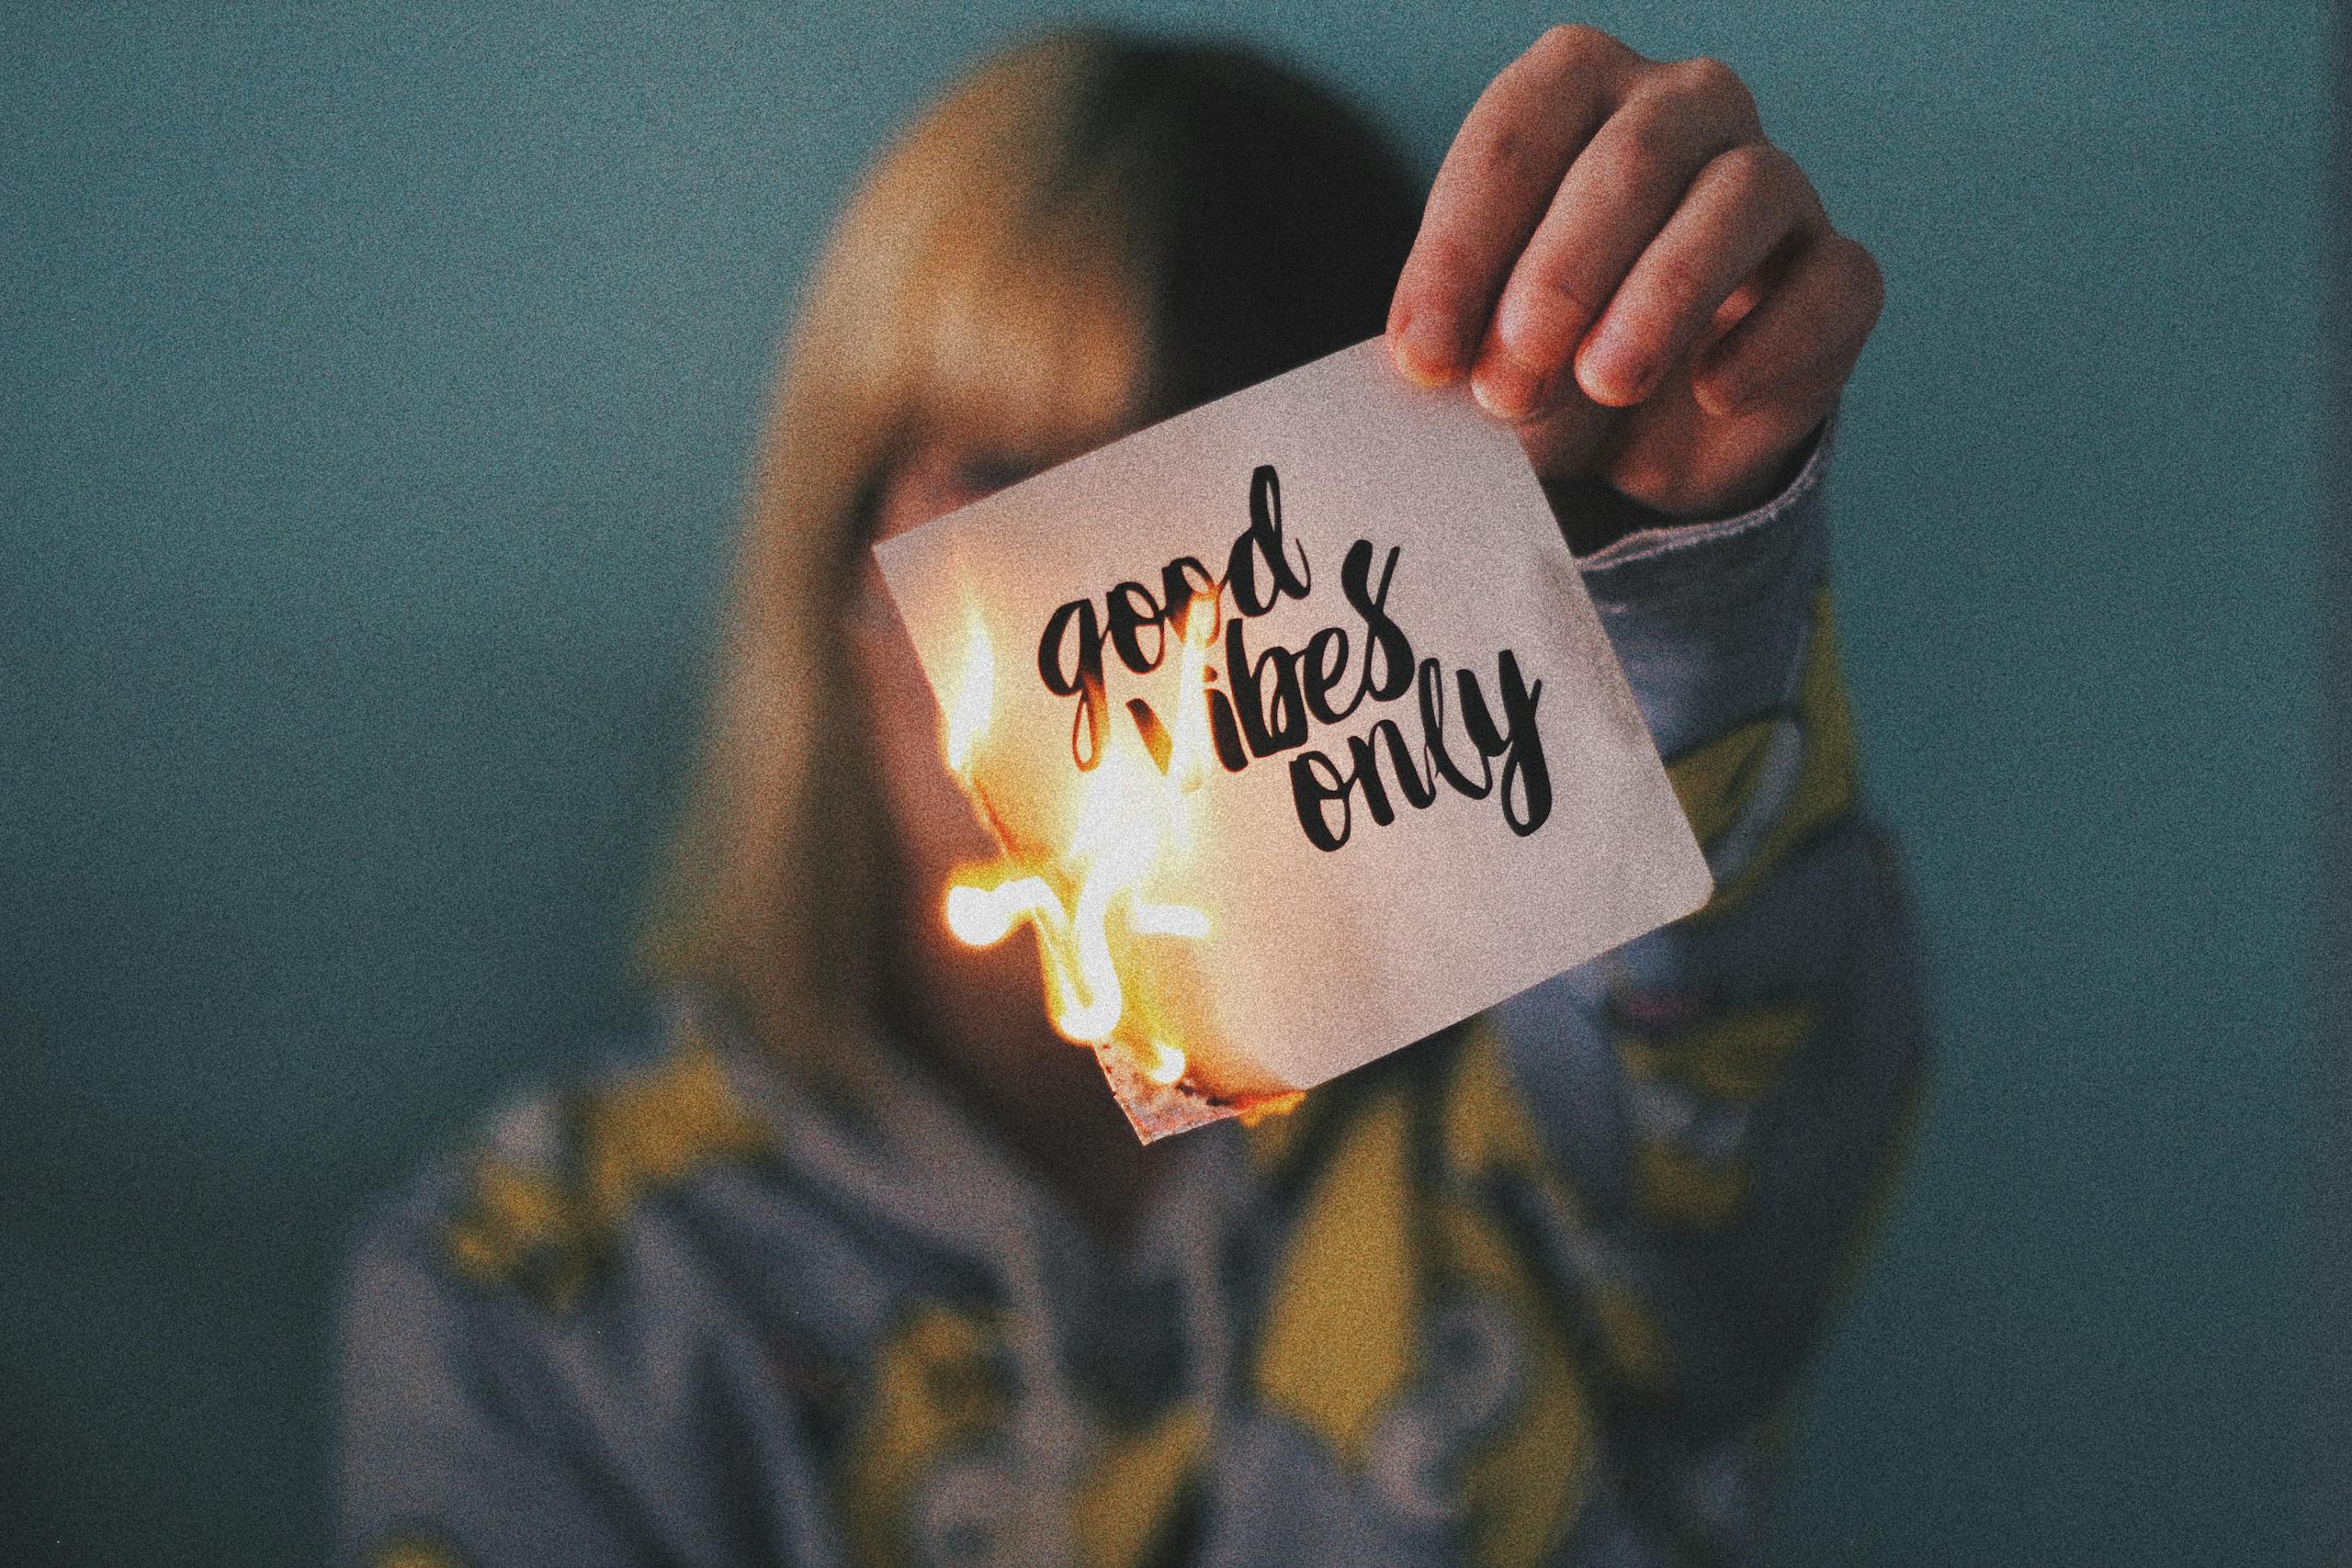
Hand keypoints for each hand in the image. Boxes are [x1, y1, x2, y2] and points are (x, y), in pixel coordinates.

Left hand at [1388, 26, 1882, 527]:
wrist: (1631, 433)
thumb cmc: (1540, 351)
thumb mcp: (1477, 347)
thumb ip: (1460, 338)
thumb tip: (1442, 362)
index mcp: (1575, 90)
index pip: (1515, 135)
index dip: (1460, 251)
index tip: (1423, 359)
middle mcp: (1684, 109)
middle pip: (1632, 157)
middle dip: (1561, 276)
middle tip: (1509, 384)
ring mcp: (1773, 183)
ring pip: (1741, 196)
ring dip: (1664, 296)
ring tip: (1604, 383)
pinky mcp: (1837, 272)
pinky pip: (1830, 281)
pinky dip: (1771, 340)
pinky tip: (1714, 392)